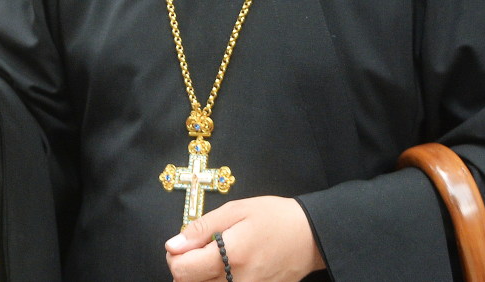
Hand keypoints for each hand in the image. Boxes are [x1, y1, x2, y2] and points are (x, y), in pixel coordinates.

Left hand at [165, 196, 324, 281]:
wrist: (310, 236)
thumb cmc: (276, 218)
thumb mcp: (236, 210)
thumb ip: (202, 228)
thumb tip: (174, 245)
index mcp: (230, 255)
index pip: (182, 270)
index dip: (176, 256)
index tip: (184, 244)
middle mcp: (237, 281)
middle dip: (187, 267)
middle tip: (199, 248)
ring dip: (201, 277)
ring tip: (215, 257)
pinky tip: (227, 268)